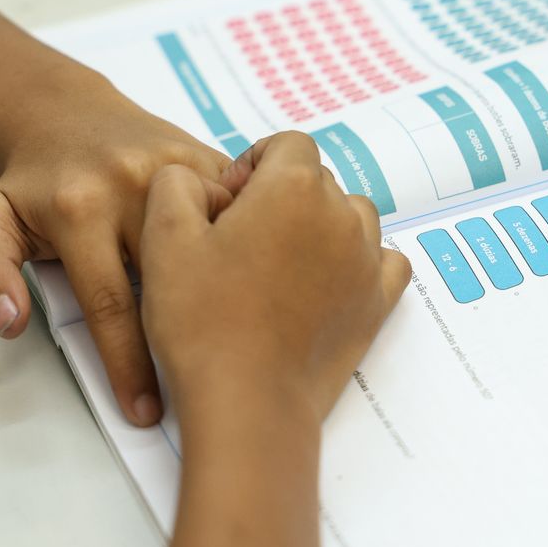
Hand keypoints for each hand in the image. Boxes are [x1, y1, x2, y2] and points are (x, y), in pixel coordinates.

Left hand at [0, 83, 230, 425]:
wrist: (63, 110)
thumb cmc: (32, 182)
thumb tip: (10, 321)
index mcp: (80, 210)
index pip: (112, 305)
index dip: (132, 364)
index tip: (147, 409)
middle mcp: (131, 184)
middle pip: (174, 277)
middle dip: (193, 332)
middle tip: (209, 379)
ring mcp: (175, 165)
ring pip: (216, 241)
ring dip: (230, 287)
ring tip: (243, 336)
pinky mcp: (205, 155)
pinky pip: (238, 208)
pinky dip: (249, 244)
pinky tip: (255, 279)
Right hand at [139, 132, 410, 423]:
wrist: (246, 402)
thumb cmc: (202, 321)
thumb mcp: (164, 237)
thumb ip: (180, 184)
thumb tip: (209, 184)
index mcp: (294, 187)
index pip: (287, 145)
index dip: (255, 166)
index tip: (229, 205)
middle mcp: (342, 215)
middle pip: (318, 182)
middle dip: (283, 198)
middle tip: (242, 245)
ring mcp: (368, 261)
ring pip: (351, 219)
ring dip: (320, 228)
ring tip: (279, 266)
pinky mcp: (378, 303)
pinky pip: (384, 262)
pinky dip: (359, 263)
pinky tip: (324, 283)